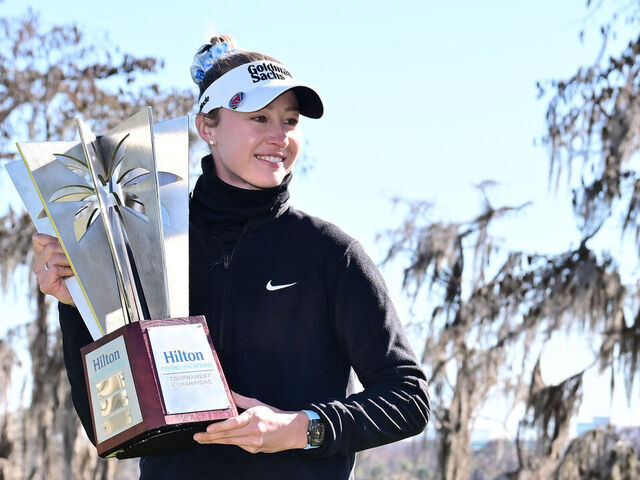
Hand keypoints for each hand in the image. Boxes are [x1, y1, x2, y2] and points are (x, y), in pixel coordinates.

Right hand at [32, 233, 74, 305]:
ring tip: (75, 268)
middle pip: (50, 246)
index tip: (69, 246)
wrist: (84, 292)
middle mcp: (38, 266)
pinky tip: (71, 274)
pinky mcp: (45, 285)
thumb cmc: (78, 271)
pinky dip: (66, 270)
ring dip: (69, 261)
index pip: (39, 238)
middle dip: (67, 250)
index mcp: (42, 256)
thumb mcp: (70, 252)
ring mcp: (40, 276)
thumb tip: (55, 232)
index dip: (55, 239)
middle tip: (76, 259)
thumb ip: (61, 242)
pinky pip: (54, 268)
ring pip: (53, 257)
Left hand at [193, 392, 308, 453]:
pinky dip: (229, 442)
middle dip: (210, 436)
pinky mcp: (254, 450)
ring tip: (203, 439)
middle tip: (198, 436)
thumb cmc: (275, 416)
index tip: (208, 428)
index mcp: (254, 417)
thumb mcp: (258, 404)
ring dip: (215, 441)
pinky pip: (238, 445)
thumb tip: (228, 392)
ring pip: (230, 442)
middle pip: (228, 435)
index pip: (234, 423)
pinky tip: (220, 440)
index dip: (220, 426)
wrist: (291, 431)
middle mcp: (254, 430)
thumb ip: (241, 400)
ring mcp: (254, 442)